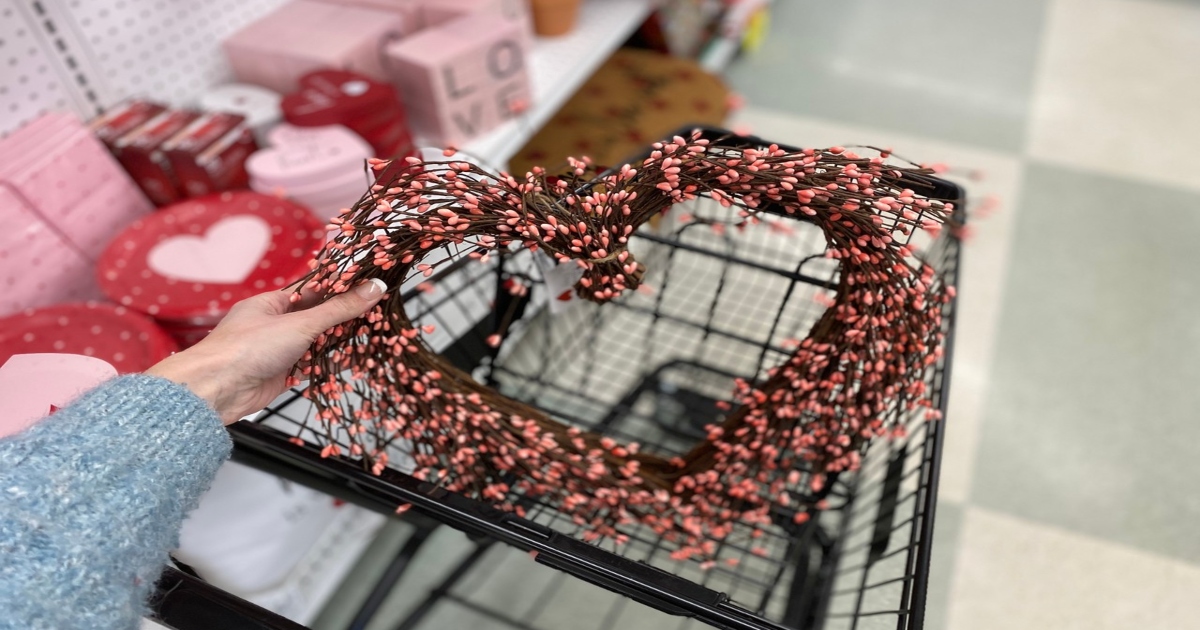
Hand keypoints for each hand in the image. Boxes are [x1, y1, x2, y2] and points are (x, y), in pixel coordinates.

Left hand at [146, 279, 386, 424]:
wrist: (217, 389)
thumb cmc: (247, 347)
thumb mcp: (301, 323)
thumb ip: (340, 309)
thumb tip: (374, 288)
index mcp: (271, 303)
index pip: (312, 291)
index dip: (339, 288)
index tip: (368, 286)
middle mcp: (274, 326)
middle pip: (316, 319)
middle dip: (344, 319)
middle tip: (376, 314)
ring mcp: (277, 351)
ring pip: (315, 344)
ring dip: (338, 343)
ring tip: (371, 337)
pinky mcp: (281, 375)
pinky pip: (310, 367)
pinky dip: (329, 366)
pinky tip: (351, 363)